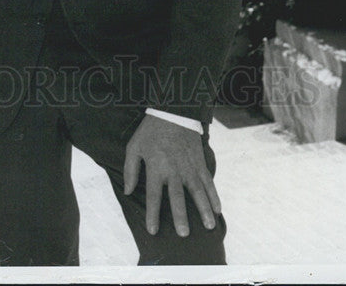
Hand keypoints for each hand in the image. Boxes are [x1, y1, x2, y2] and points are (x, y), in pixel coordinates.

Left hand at [123, 114, 219, 236]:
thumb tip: (128, 192)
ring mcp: (189, 166)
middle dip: (181, 216)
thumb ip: (130, 170)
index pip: (154, 196)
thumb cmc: (150, 131)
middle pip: (177, 197)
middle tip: (183, 234)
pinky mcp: (200, 161)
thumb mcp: (134, 147)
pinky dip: (214, 195)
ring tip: (209, 226)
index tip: (153, 231)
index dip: (153, 214)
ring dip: (203, 209)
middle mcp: (173, 169)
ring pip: (198, 191)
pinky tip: (218, 209)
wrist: (172, 111)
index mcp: (156, 167)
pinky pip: (208, 180)